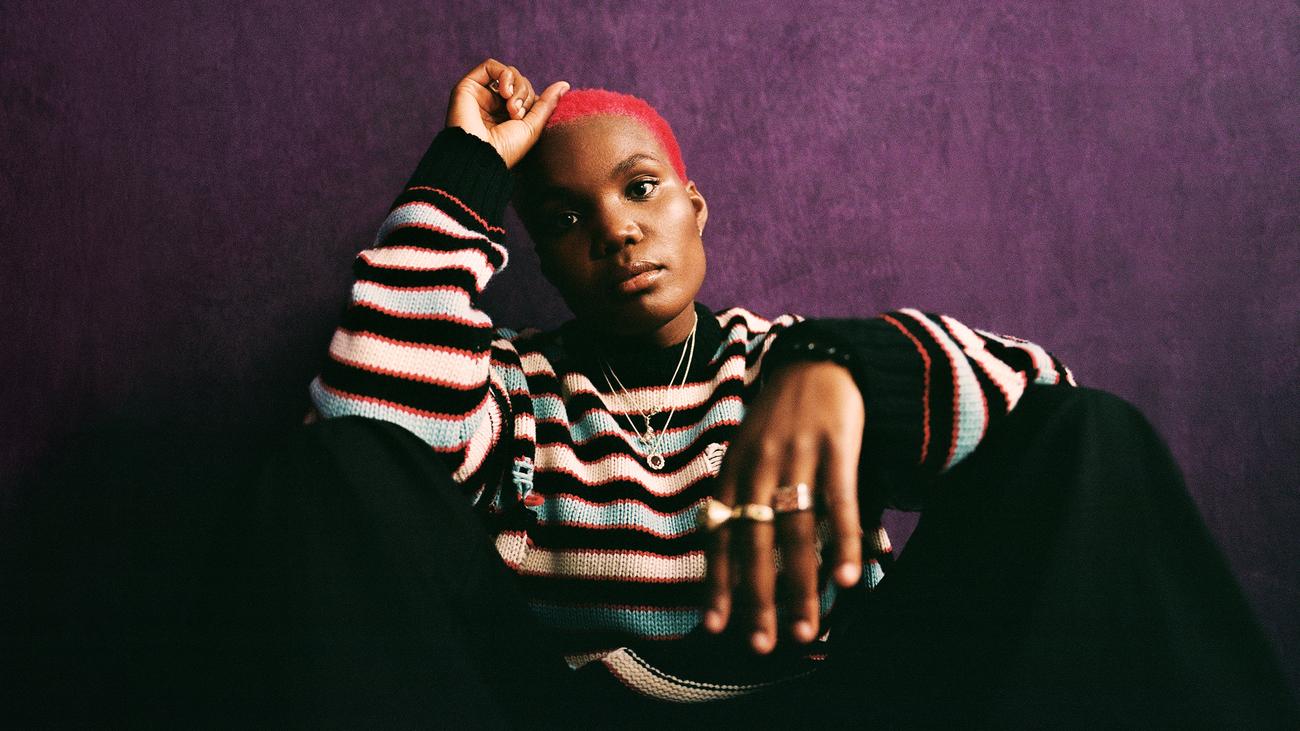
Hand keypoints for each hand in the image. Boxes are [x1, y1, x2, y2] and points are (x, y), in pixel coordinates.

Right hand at [446, 58, 568, 168]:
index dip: (532, 100)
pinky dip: (504, 75)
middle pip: (519, 82)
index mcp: (506, 116)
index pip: (527, 93)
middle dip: (525, 95)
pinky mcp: (468, 87)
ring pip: (508, 74)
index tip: (525, 118)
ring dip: (517, 87)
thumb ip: (547, 104)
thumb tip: (565, 84)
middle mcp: (492, 105)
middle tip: (517, 114)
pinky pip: (490, 66)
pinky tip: (504, 92)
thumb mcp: (533, 127)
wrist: (480, 157)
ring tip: (511, 107)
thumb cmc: (506, 150)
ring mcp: (480, 95)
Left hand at [704, 361, 865, 653]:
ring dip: (799, 585)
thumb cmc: (778, 421)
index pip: (718, 535)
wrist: (815, 359)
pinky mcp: (837, 448)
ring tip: (804, 630)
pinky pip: (840, 504)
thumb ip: (740, 500)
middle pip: (755, 542)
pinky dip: (842, 543)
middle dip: (757, 598)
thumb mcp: (746, 453)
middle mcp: (758, 466)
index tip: (716, 627)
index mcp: (732, 471)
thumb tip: (734, 563)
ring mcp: (797, 456)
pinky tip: (847, 581)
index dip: (717, 582)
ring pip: (796, 532)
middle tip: (763, 646)